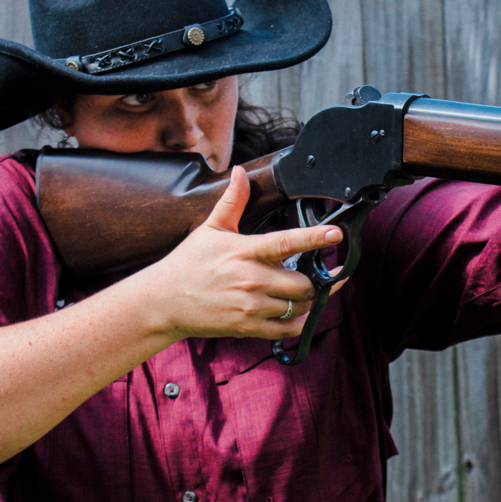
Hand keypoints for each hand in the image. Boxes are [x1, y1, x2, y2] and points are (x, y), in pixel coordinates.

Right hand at [144, 165, 344, 340]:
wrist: (164, 301)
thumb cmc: (188, 263)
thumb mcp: (210, 228)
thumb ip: (232, 202)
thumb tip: (240, 171)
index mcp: (245, 251)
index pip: (286, 242)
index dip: (314, 237)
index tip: (336, 234)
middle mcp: (251, 280)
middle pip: (302, 283)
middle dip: (311, 280)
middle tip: (307, 275)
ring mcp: (251, 306)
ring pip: (298, 306)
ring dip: (305, 301)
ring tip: (298, 293)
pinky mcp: (248, 328)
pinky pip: (287, 330)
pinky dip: (298, 323)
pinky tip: (295, 313)